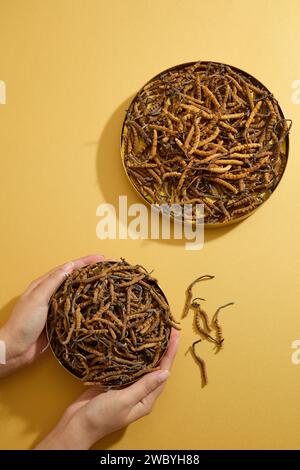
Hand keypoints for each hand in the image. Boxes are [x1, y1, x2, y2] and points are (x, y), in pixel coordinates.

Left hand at [0, 254, 105, 376]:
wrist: (16, 350)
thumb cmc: (23, 323)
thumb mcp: (38, 298)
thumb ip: (53, 282)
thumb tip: (70, 266)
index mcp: (44, 284)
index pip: (69, 268)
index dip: (86, 262)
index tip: (102, 258)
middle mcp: (52, 293)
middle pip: (75, 278)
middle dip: (92, 272)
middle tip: (110, 269)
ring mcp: (57, 307)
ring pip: (78, 293)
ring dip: (92, 287)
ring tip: (109, 283)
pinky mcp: (61, 320)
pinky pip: (78, 309)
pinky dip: (88, 305)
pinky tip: (98, 305)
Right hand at [35, 328, 179, 449]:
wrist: (76, 424)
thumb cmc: (101, 417)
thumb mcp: (125, 400)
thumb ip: (144, 386)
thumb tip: (166, 373)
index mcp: (146, 400)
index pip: (163, 372)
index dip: (170, 353)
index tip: (175, 335)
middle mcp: (140, 393)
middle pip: (155, 367)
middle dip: (163, 348)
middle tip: (169, 328)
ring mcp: (127, 386)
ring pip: (142, 364)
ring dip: (149, 349)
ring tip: (156, 331)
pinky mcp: (114, 381)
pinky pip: (128, 365)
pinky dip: (133, 353)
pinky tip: (134, 342)